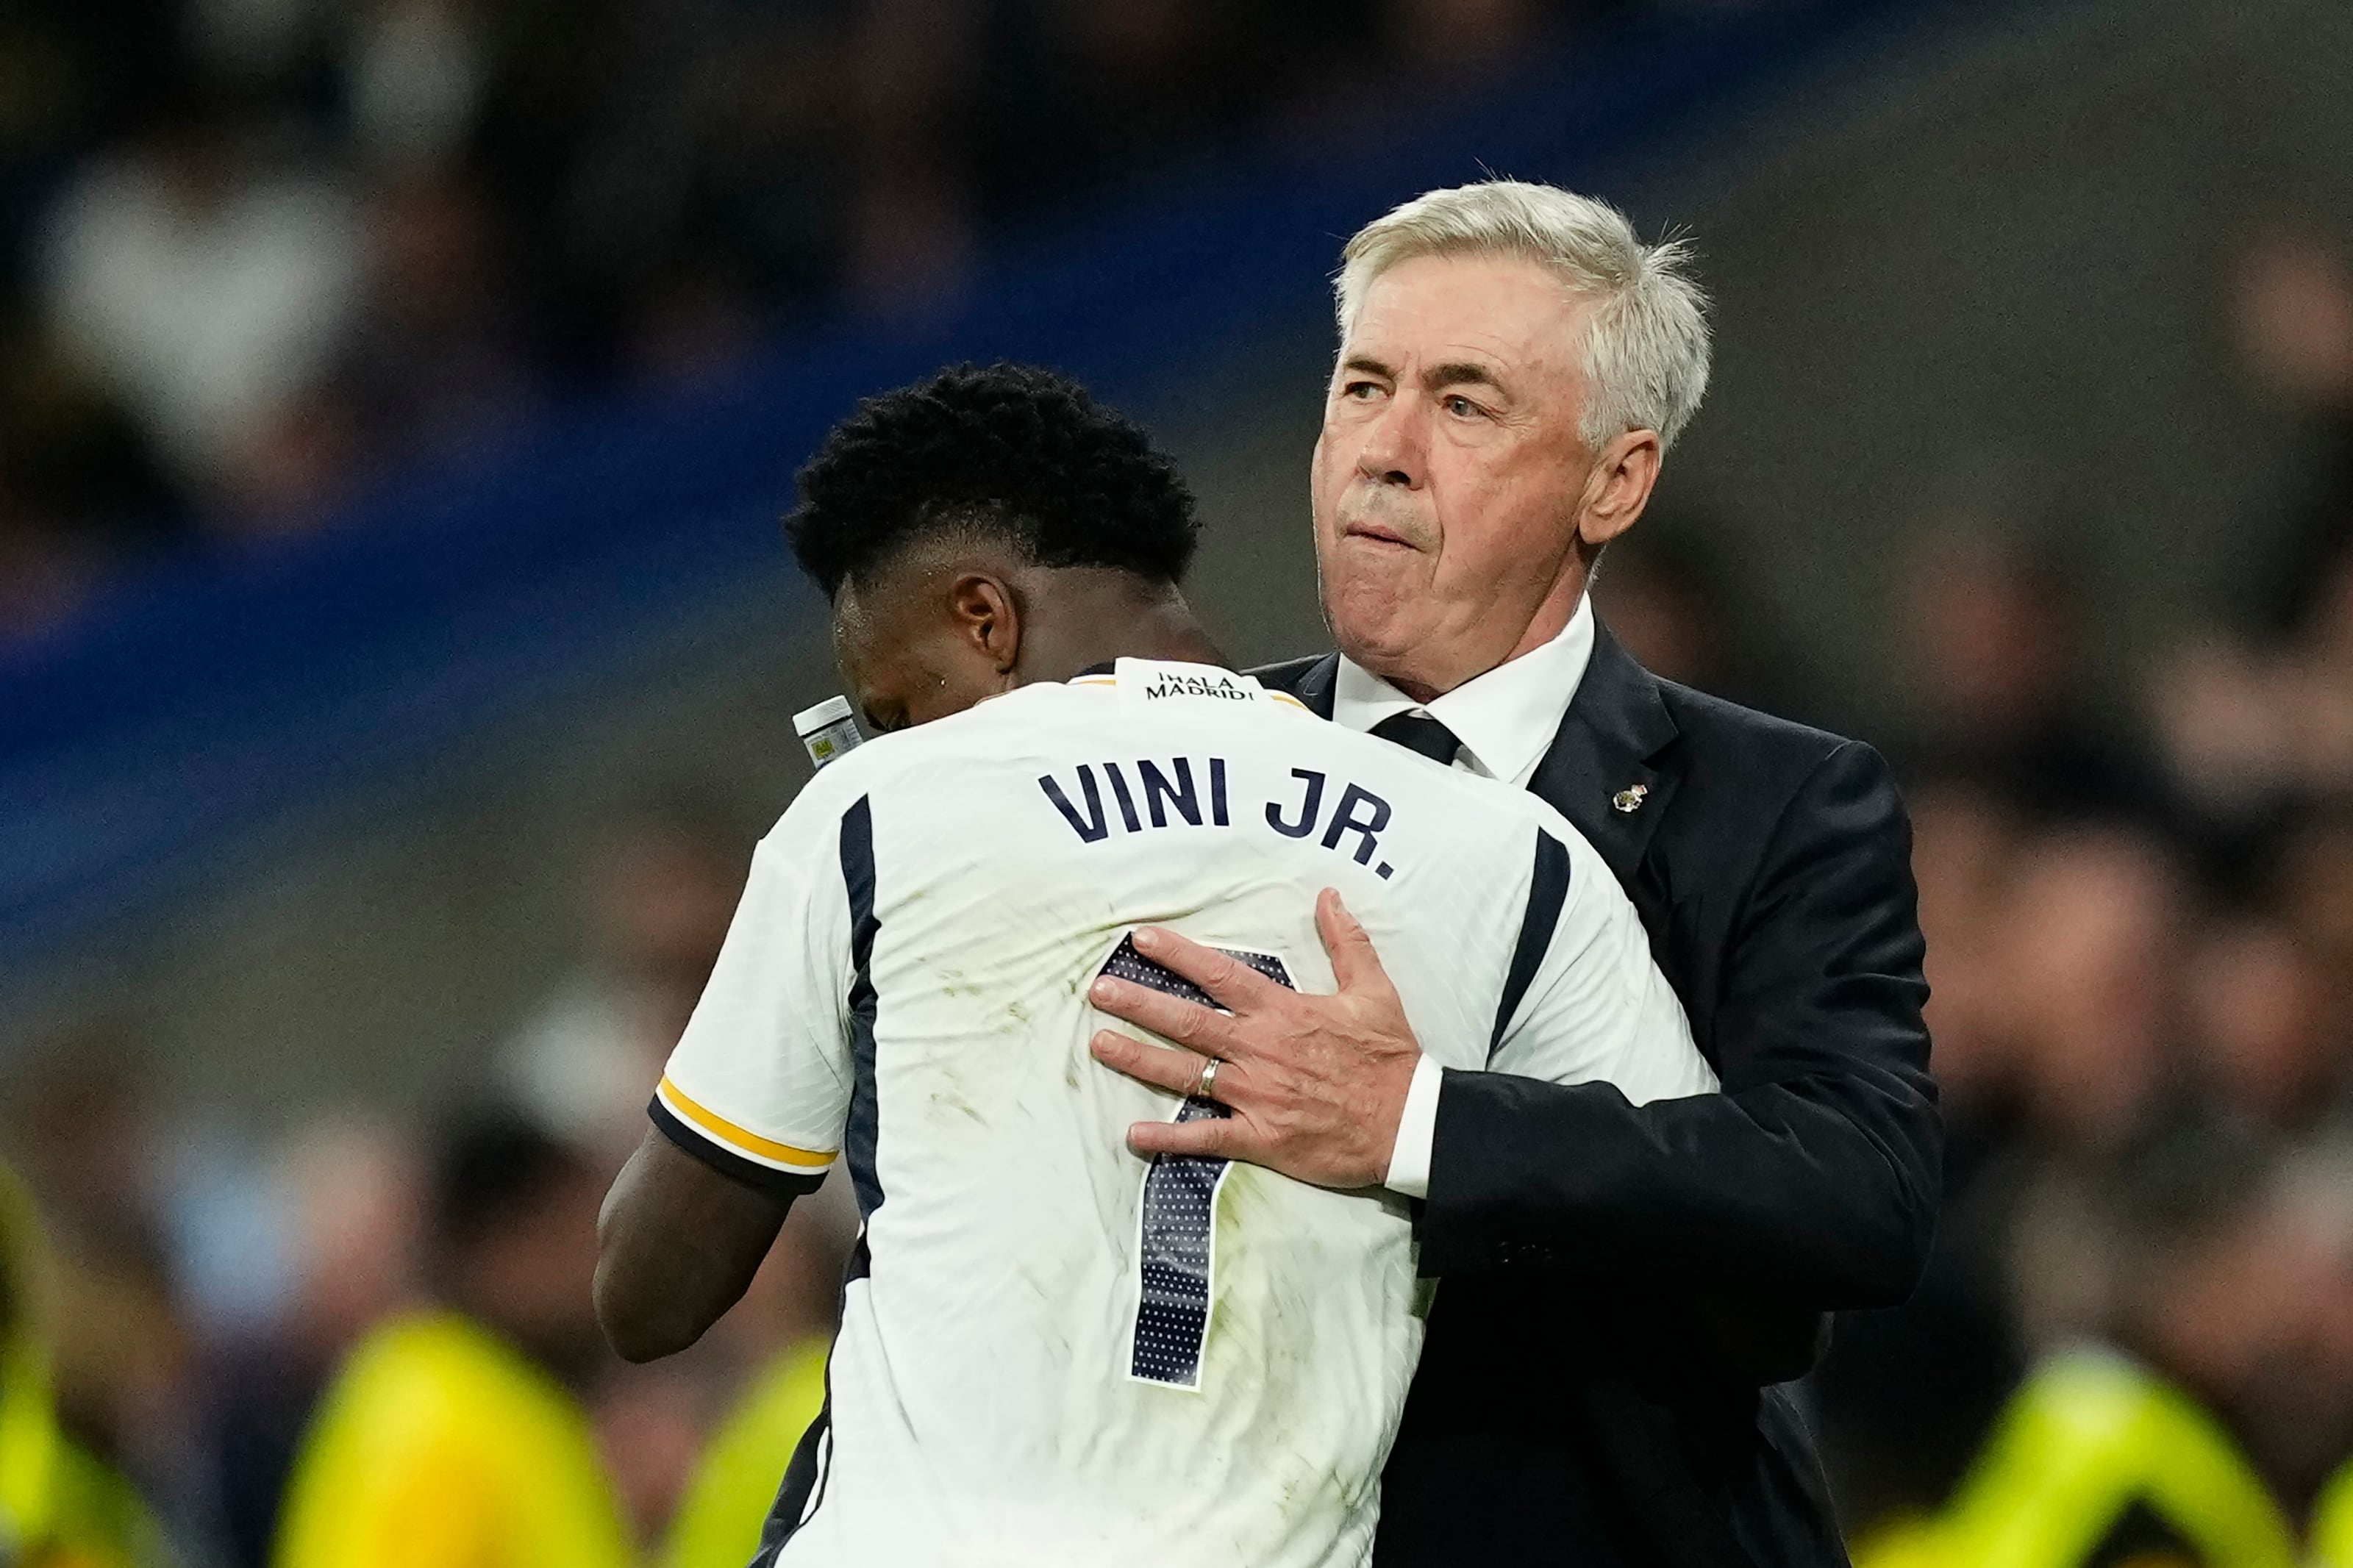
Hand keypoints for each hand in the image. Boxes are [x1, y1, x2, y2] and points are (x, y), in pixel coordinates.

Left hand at [1087, 889, 1420, 1188]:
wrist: (1408, 1123)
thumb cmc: (1390, 1058)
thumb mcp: (1374, 990)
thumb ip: (1346, 942)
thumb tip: (1329, 896)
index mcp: (1284, 1012)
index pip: (1220, 975)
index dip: (1177, 955)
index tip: (1142, 939)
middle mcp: (1261, 1050)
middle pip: (1188, 1021)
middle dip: (1139, 1004)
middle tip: (1099, 991)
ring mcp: (1257, 1095)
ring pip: (1186, 1074)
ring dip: (1139, 1059)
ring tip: (1100, 1044)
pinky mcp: (1261, 1137)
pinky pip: (1206, 1138)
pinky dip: (1169, 1139)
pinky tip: (1134, 1135)